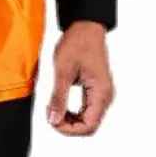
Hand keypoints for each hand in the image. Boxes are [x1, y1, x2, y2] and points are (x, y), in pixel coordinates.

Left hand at [45, 20, 114, 135]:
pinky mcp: (96, 89)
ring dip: (70, 119)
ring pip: (88, 119)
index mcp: (101, 93)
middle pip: (89, 126)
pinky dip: (74, 111)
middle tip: (50, 115)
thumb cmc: (77, 43)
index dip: (69, 130)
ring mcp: (102, 93)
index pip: (88, 126)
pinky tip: (60, 104)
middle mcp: (105, 96)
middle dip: (69, 126)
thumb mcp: (63, 71)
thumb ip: (59, 98)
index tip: (52, 121)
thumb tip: (53, 120)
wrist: (86, 26)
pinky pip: (87, 109)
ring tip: (53, 109)